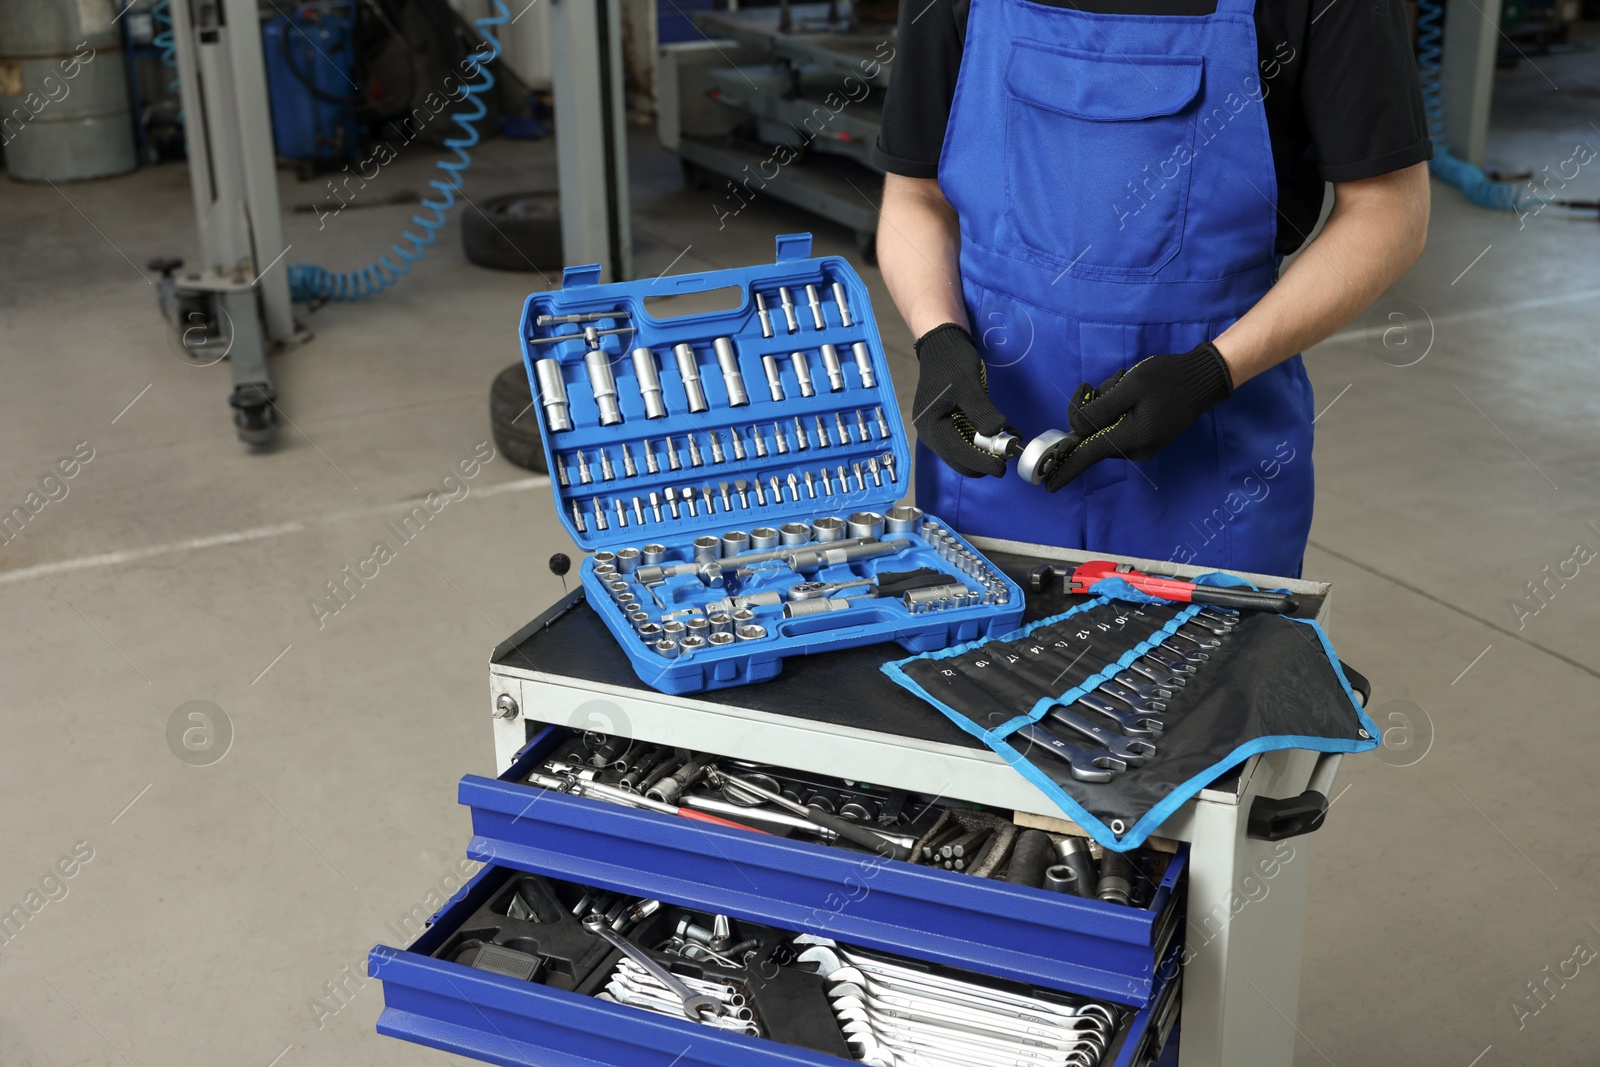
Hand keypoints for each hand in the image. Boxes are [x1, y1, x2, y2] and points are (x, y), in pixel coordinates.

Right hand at [912, 323, 1008, 477]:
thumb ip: (981, 411)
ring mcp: (937, 432)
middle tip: (1009, 451)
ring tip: (1007, 438)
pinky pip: (964, 443)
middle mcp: (930, 434)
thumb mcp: (968, 384)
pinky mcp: (946, 427)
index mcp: (931, 426)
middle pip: (959, 460)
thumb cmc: (952, 363)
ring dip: (984, 452)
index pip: (957, 453)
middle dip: (984, 460)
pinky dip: (981, 443)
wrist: (941, 346)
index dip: (981, 462)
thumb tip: (997, 433)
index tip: (1002, 468)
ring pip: (963, 454)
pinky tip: (997, 432)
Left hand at [1045, 342, 1233, 491]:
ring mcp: (1142, 446)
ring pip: (1103, 429)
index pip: (1089, 456)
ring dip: (1103, 406)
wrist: (1202, 379)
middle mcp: (1135, 449)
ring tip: (1121, 384)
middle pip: (1092, 437)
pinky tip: (1127, 391)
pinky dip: (1115, 409)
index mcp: (1131, 438)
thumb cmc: (1167, 379)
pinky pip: (1117, 427)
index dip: (1065, 468)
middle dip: (1087, 411)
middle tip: (1093, 386)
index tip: (1046, 485)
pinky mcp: (1146, 439)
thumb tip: (1076, 428)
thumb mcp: (1129, 386)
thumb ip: (1099, 409)